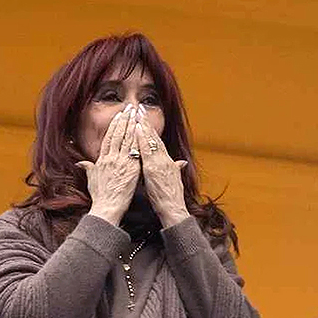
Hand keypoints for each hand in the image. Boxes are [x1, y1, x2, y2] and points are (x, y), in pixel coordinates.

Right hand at [77, 104, 140, 225]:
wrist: (107, 207)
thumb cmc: (100, 197)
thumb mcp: (91, 180)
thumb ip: (88, 168)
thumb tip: (81, 163)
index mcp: (101, 160)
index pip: (108, 138)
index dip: (114, 126)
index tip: (118, 116)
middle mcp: (110, 158)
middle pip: (117, 135)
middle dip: (123, 120)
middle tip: (128, 108)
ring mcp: (121, 162)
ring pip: (126, 139)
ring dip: (131, 124)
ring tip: (135, 113)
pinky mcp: (131, 168)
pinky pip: (134, 149)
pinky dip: (137, 138)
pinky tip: (141, 129)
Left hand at [135, 106, 190, 227]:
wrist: (173, 209)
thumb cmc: (171, 198)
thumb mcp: (173, 180)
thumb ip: (176, 169)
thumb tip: (181, 163)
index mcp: (166, 162)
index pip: (157, 142)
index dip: (151, 129)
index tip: (144, 118)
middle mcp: (163, 159)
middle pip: (153, 137)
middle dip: (146, 122)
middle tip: (139, 108)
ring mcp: (159, 163)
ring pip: (150, 140)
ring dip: (143, 125)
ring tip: (136, 113)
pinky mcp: (154, 168)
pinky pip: (146, 151)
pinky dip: (142, 139)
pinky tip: (137, 129)